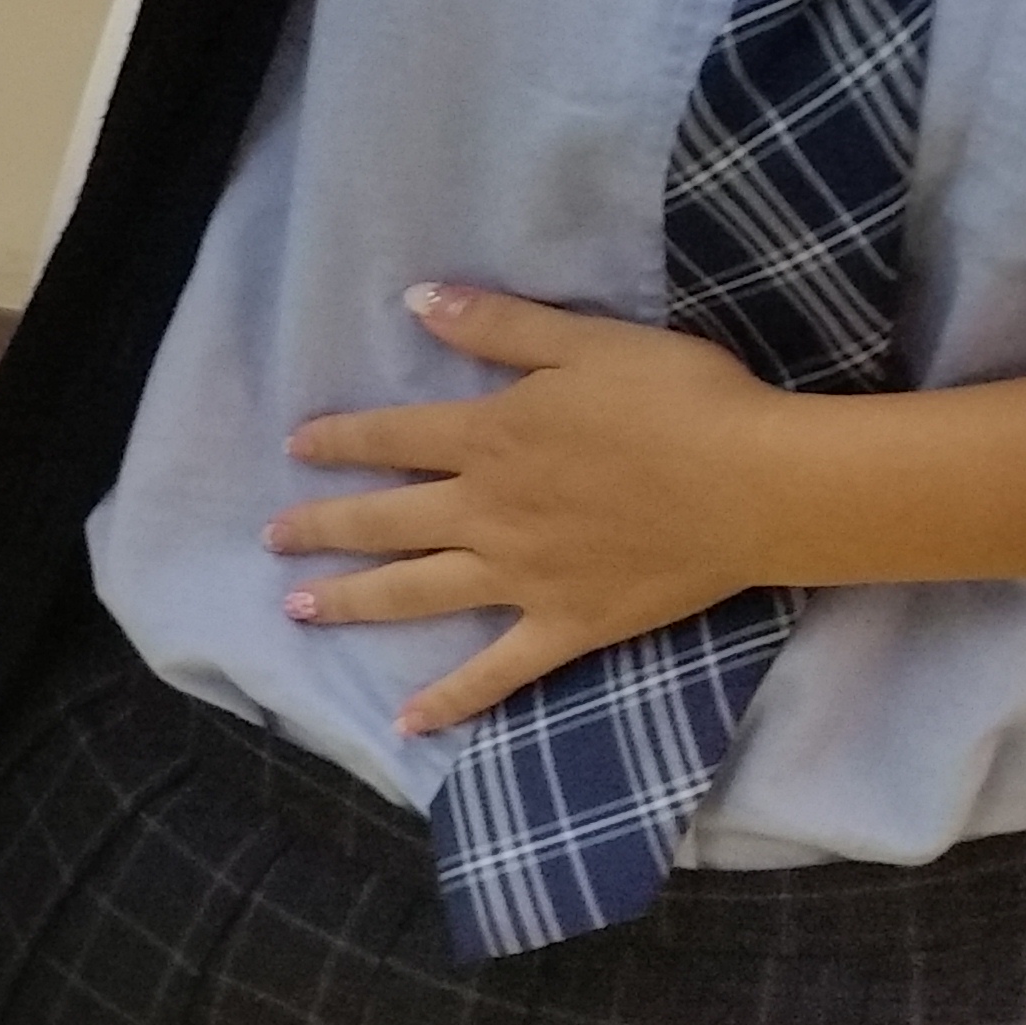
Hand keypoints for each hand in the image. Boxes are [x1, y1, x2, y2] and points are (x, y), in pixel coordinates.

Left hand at [270, 282, 791, 735]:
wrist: (754, 483)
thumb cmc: (682, 400)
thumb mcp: (587, 342)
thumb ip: (500, 325)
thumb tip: (417, 299)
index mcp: (491, 439)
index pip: (394, 437)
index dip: (340, 441)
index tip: (296, 447)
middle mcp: (487, 513)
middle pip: (384, 520)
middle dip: (321, 527)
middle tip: (271, 538)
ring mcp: (519, 578)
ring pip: (414, 592)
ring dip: (350, 601)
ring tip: (296, 609)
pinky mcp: (564, 626)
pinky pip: (495, 674)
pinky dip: (451, 702)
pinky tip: (408, 725)